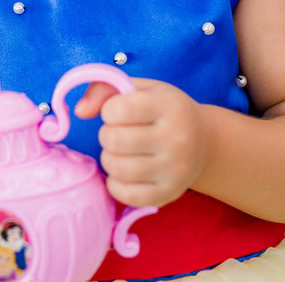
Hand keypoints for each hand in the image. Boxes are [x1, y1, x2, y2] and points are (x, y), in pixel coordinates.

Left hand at [76, 78, 206, 208]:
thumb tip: (80, 112)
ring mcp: (174, 170)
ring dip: (110, 158)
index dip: (109, 110)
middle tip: (120, 133)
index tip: (120, 112)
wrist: (204, 142)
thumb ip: (104, 89)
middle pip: (114, 140)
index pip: (118, 109)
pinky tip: (125, 172)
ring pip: (116, 168)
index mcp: (170, 106)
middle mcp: (177, 139)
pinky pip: (125, 194)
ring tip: (122, 151)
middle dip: (108, 134)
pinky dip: (115, 183)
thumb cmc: (164, 111)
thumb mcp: (141, 89)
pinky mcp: (169, 193)